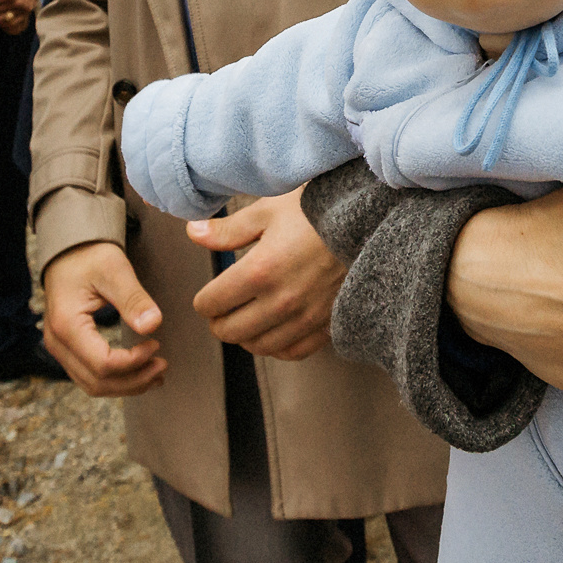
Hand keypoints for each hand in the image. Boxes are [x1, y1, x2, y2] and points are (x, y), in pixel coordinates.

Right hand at [42, 242, 166, 395]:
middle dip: (134, 381)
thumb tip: (153, 325)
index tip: (156, 344)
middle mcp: (57, 343)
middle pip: (97, 382)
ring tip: (156, 374)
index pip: (103, 363)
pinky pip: (90, 376)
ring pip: (93, 385)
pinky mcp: (67, 349)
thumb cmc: (90, 256)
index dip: (134, 361)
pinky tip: (138, 372)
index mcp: (66, 324)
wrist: (69, 250)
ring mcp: (59, 349)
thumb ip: (133, 298)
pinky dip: (115, 380)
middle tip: (163, 366)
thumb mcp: (115, 270)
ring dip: (126, 385)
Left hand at [188, 187, 345, 359]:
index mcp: (260, 270)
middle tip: (221, 311)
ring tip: (244, 321)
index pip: (212, 304)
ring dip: (245, 337)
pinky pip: (292, 352)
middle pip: (230, 331)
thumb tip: (192, 233)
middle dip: (219, 322)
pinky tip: (273, 332)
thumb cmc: (317, 210)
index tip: (208, 294)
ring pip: (259, 346)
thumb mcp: (269, 210)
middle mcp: (281, 301)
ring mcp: (306, 317)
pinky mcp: (327, 325)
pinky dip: (276, 347)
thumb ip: (228, 230)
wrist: (370, 222)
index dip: (204, 301)